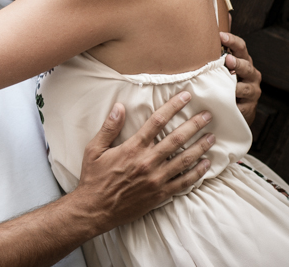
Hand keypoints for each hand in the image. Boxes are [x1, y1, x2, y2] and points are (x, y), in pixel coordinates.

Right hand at [75, 92, 213, 228]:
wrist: (96, 209)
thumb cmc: (93, 178)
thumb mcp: (94, 149)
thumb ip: (109, 128)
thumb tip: (119, 107)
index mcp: (132, 148)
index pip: (156, 122)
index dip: (173, 107)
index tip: (185, 97)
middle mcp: (147, 162)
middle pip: (177, 139)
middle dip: (194, 125)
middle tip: (207, 115)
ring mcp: (156, 179)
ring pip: (185, 160)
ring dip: (200, 147)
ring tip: (212, 137)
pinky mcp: (161, 194)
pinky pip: (184, 182)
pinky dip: (197, 172)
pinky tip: (206, 164)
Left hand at [220, 31, 261, 124]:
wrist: (236, 107)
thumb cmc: (227, 80)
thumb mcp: (224, 63)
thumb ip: (223, 43)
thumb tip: (225, 14)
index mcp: (244, 60)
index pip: (241, 47)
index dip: (232, 41)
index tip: (220, 36)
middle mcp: (251, 74)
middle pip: (246, 66)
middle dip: (238, 63)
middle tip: (228, 60)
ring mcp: (252, 91)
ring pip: (244, 87)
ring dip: (235, 86)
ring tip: (227, 85)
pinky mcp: (248, 107)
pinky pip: (241, 106)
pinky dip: (232, 104)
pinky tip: (223, 102)